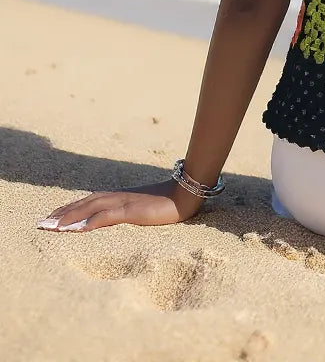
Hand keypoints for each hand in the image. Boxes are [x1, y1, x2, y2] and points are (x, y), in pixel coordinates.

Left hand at [36, 178, 204, 232]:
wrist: (186, 192)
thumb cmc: (169, 200)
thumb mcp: (144, 206)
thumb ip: (128, 210)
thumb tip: (113, 219)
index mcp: (120, 196)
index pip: (88, 200)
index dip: (69, 208)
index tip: (52, 217)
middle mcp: (118, 196)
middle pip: (84, 203)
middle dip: (62, 213)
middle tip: (42, 223)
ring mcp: (124, 202)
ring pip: (90, 208)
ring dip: (70, 217)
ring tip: (52, 227)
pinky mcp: (132, 210)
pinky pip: (107, 216)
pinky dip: (91, 222)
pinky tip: (79, 229)